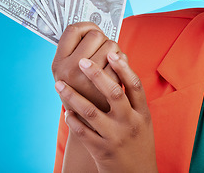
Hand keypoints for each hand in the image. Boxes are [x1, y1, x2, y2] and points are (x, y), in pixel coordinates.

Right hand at [51, 22, 126, 111]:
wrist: (93, 130)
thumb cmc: (84, 94)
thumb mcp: (69, 75)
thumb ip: (76, 53)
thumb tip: (92, 27)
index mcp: (58, 64)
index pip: (72, 30)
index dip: (85, 26)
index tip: (92, 30)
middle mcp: (70, 72)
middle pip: (95, 35)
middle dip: (104, 38)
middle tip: (104, 49)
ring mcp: (88, 82)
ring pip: (111, 47)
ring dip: (115, 50)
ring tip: (112, 60)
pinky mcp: (107, 93)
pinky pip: (121, 63)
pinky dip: (124, 63)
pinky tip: (119, 70)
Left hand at [54, 51, 157, 172]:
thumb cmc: (138, 142)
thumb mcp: (143, 119)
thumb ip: (133, 96)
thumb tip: (121, 66)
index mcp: (142, 113)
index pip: (134, 85)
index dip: (124, 68)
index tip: (112, 53)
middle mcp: (129, 123)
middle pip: (114, 94)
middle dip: (97, 76)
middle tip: (82, 62)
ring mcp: (115, 137)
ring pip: (91, 112)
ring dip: (73, 96)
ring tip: (60, 85)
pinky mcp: (101, 150)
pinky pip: (83, 132)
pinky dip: (72, 120)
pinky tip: (66, 111)